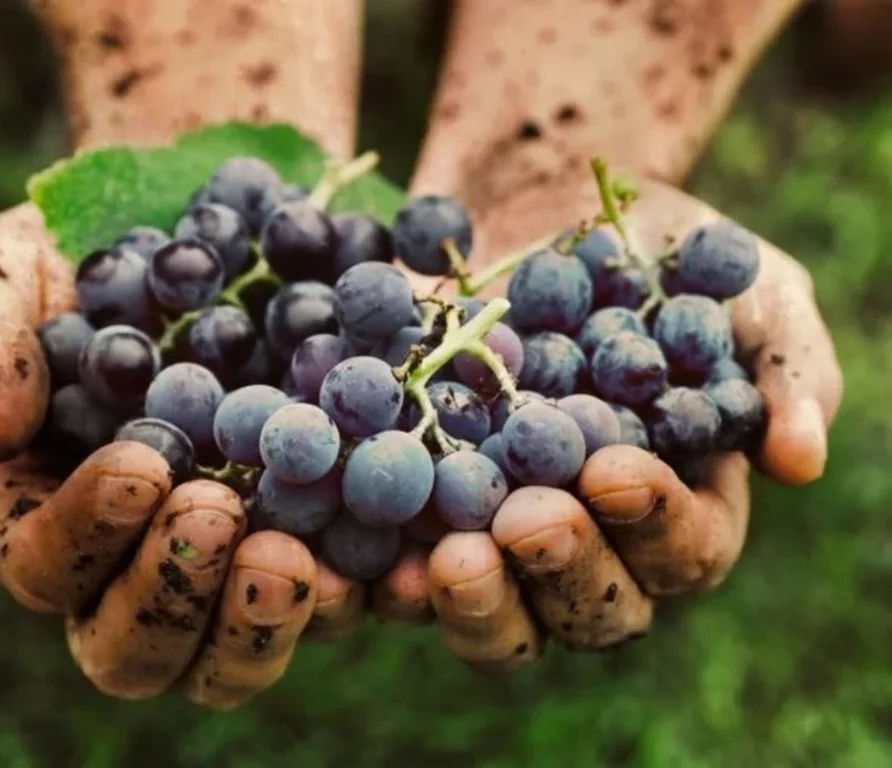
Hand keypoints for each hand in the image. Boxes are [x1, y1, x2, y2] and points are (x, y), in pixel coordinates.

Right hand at [0, 203, 363, 707]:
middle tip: (220, 517)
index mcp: (57, 513)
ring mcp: (241, 555)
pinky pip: (350, 592)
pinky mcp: (330, 533)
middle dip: (174, 595)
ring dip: (265, 621)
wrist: (217, 219)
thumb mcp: (10, 266)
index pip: (46, 564)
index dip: (85, 534)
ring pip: (238, 652)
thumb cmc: (94, 248)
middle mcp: (145, 556)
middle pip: (139, 646)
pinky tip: (403, 556)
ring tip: (300, 560)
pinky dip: (374, 589)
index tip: (143, 466)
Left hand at [370, 175, 841, 668]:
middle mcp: (588, 538)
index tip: (615, 469)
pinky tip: (346, 554)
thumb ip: (783, 369)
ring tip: (440, 562)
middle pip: (586, 608)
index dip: (655, 524)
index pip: (684, 550)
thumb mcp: (746, 290)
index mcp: (677, 505)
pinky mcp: (414, 505)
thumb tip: (801, 461)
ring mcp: (495, 530)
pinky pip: (393, 560)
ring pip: (491, 609)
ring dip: (466, 599)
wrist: (539, 209)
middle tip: (524, 523)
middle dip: (558, 571)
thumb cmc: (659, 255)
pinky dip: (369, 570)